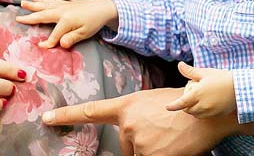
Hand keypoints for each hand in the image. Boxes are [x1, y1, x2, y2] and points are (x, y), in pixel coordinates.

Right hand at [16, 0, 117, 48]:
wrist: (103, 8)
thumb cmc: (94, 22)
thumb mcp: (84, 34)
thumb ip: (71, 39)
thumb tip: (60, 44)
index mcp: (66, 20)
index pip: (53, 35)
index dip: (47, 42)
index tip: (40, 47)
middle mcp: (61, 11)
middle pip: (43, 15)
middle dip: (30, 17)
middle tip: (17, 17)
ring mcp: (62, 5)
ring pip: (45, 5)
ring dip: (33, 5)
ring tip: (23, 3)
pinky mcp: (65, 3)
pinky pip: (50, 1)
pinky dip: (42, 0)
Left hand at [41, 87, 237, 155]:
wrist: (207, 114)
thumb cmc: (184, 107)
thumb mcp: (154, 102)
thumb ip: (136, 115)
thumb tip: (131, 132)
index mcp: (128, 105)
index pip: (91, 111)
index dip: (66, 115)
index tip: (47, 118)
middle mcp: (128, 124)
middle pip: (125, 146)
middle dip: (141, 144)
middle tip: (163, 132)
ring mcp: (138, 141)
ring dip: (152, 152)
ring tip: (171, 138)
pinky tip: (173, 148)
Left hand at [165, 61, 235, 117]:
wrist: (239, 87)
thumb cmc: (221, 78)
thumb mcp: (205, 73)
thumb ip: (190, 72)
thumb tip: (179, 65)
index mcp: (197, 94)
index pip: (181, 103)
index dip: (173, 105)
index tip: (167, 106)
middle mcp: (202, 105)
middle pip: (187, 109)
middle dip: (186, 104)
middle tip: (192, 92)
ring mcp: (210, 112)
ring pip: (195, 114)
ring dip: (193, 108)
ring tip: (200, 97)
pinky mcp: (216, 115)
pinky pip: (205, 116)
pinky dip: (202, 111)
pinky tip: (207, 102)